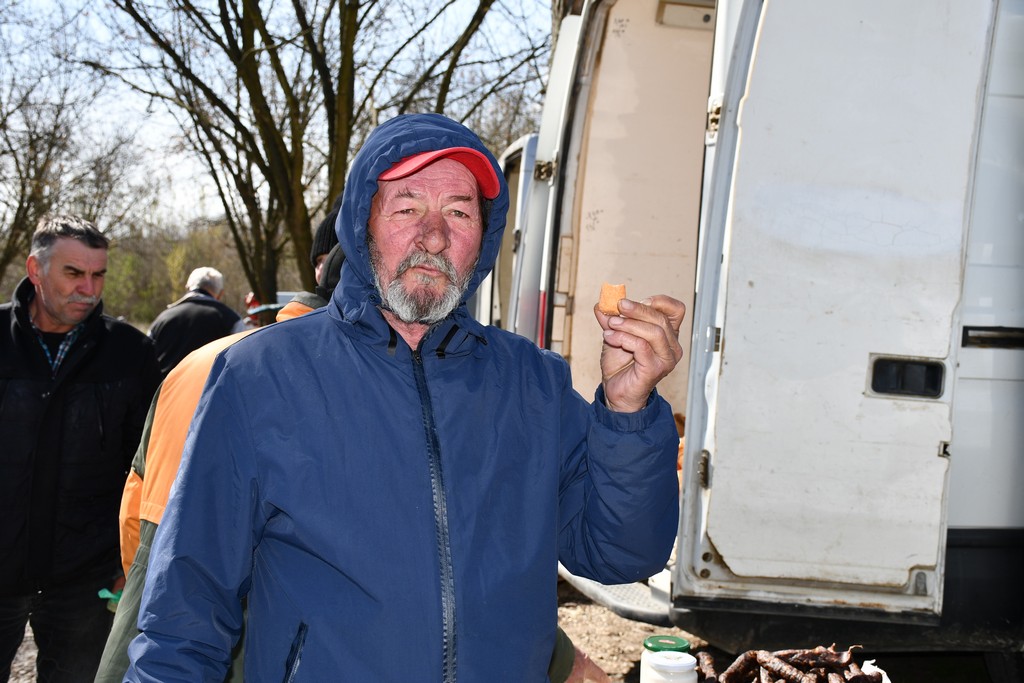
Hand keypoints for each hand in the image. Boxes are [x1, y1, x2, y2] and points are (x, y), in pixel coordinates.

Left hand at [594, 294, 685, 412]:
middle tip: (617, 308)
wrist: (615, 391)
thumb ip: (612, 319)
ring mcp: (666, 359)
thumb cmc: (620, 365)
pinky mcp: (655, 369)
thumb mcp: (615, 335)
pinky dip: (624, 338)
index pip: (676, 310)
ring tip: (610, 325)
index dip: (659, 301)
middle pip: (661, 318)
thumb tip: (602, 304)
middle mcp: (672, 346)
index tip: (636, 302)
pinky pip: (642, 346)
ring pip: (654, 332)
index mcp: (667, 334)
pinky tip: (610, 337)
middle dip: (637, 310)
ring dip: (628, 324)